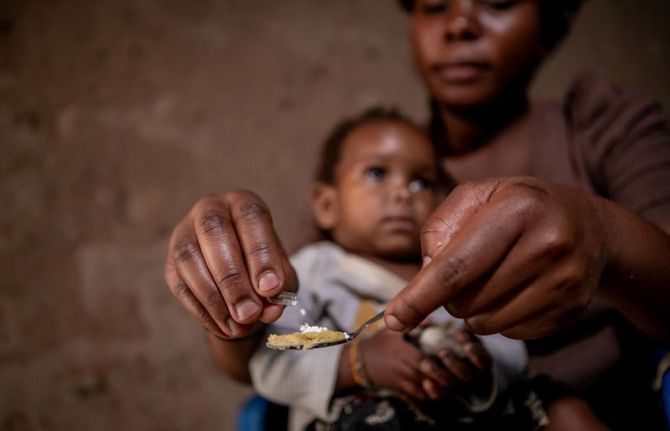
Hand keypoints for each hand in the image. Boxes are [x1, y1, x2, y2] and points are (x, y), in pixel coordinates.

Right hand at [164, 191, 296, 338]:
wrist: (239, 280)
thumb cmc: (264, 268)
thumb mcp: (282, 275)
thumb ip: (280, 287)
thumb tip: (269, 308)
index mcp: (244, 203)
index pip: (250, 217)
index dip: (261, 253)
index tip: (270, 288)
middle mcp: (210, 209)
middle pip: (214, 232)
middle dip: (233, 278)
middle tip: (250, 312)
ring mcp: (184, 233)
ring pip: (190, 258)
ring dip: (215, 297)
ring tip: (238, 324)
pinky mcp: (170, 263)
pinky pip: (180, 284)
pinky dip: (202, 309)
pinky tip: (224, 325)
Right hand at [358, 328, 452, 400]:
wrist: (359, 361)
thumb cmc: (379, 342)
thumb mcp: (393, 330)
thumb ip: (412, 325)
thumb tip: (432, 321)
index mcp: (403, 352)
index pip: (424, 361)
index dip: (439, 364)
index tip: (450, 359)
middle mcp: (403, 369)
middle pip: (428, 378)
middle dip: (444, 379)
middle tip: (457, 374)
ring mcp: (401, 381)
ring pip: (424, 391)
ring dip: (439, 390)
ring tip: (451, 384)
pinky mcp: (399, 390)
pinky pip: (416, 398)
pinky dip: (428, 397)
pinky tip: (437, 392)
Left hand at [385, 177, 608, 338]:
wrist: (589, 227)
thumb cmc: (517, 207)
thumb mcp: (477, 196)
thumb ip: (439, 230)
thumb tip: (422, 280)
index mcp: (517, 209)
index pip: (456, 266)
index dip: (420, 296)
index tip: (393, 319)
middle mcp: (547, 244)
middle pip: (467, 300)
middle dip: (450, 295)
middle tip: (466, 271)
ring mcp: (565, 280)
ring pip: (486, 323)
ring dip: (473, 309)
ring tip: (494, 277)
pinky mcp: (571, 309)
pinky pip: (511, 333)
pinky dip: (500, 318)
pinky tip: (516, 289)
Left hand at [412, 325, 491, 398]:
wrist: (448, 358)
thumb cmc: (456, 340)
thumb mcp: (460, 332)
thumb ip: (456, 329)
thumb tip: (441, 321)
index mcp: (480, 359)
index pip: (484, 361)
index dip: (476, 355)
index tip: (467, 346)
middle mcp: (471, 375)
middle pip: (466, 375)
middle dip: (455, 364)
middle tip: (443, 353)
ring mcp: (458, 384)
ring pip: (453, 386)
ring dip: (440, 375)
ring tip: (427, 364)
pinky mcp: (445, 392)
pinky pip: (440, 396)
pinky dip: (434, 391)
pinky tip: (426, 384)